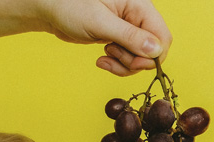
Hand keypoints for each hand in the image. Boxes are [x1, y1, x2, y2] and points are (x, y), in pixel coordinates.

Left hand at [36, 0, 172, 75]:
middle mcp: (137, 16)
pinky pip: (128, 58)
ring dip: (124, 64)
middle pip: (153, 49)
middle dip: (135, 61)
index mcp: (139, 5)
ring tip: (104, 54)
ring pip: (141, 57)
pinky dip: (117, 64)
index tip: (134, 63)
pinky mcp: (119, 39)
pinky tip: (101, 58)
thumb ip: (129, 36)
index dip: (152, 55)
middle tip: (112, 54)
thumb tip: (155, 50)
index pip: (162, 36)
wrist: (50, 10)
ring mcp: (129, 28)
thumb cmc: (70, 7)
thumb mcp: (100, 22)